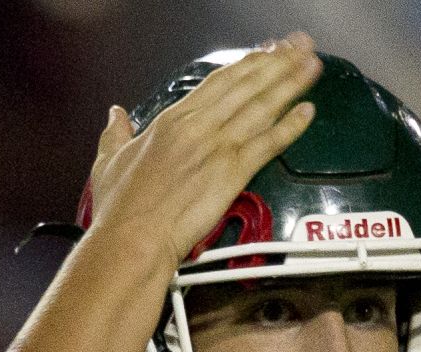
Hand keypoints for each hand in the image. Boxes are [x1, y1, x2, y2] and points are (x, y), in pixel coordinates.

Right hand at [86, 34, 321, 267]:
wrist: (133, 237)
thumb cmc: (121, 208)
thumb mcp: (109, 161)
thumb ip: (116, 134)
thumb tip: (114, 115)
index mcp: (173, 120)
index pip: (219, 82)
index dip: (246, 65)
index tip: (265, 52)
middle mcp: (199, 126)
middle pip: (246, 86)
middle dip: (277, 62)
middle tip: (300, 45)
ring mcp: (217, 147)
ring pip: (261, 107)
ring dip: (290, 83)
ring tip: (312, 65)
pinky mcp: (232, 173)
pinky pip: (267, 144)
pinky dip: (290, 126)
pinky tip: (307, 111)